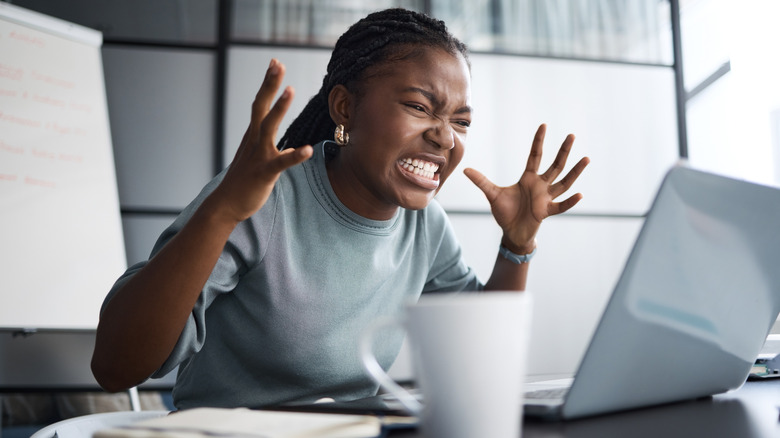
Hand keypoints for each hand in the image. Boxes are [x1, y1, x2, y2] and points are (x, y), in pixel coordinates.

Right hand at [211, 59, 312, 223]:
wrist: (225, 204)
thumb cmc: (243, 182)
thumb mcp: (259, 162)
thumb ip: (274, 153)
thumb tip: (288, 152)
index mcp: (253, 136)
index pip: (260, 104)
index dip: (268, 84)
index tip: (275, 63)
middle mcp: (254, 141)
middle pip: (261, 107)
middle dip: (269, 85)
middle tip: (277, 63)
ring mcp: (258, 156)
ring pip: (269, 128)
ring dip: (279, 108)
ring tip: (291, 90)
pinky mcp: (264, 173)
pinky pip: (281, 163)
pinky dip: (295, 155)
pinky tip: (308, 150)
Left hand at [463, 124, 588, 252]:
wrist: (511, 232)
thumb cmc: (505, 212)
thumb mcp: (492, 194)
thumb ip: (481, 181)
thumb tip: (465, 169)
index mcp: (528, 178)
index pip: (535, 156)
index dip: (538, 141)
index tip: (543, 125)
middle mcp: (540, 185)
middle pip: (555, 165)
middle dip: (563, 151)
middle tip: (572, 135)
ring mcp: (546, 198)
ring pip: (564, 182)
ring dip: (575, 172)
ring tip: (586, 158)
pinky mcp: (547, 212)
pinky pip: (561, 206)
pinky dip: (570, 202)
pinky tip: (579, 194)